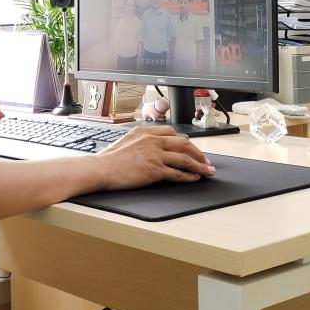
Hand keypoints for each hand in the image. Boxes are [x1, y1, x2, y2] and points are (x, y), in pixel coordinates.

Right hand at [95, 126, 214, 187]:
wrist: (101, 169)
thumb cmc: (108, 158)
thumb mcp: (125, 141)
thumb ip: (140, 141)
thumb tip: (148, 147)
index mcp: (144, 131)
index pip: (171, 133)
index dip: (184, 141)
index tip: (190, 148)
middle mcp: (152, 140)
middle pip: (183, 143)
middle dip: (197, 152)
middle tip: (205, 160)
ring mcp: (155, 154)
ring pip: (184, 158)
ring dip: (199, 165)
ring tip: (208, 170)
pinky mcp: (155, 169)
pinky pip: (177, 173)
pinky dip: (189, 176)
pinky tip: (195, 178)